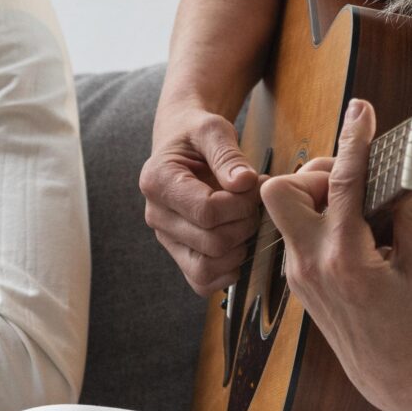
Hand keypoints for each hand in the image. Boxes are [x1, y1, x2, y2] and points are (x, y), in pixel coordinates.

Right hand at [140, 105, 262, 294]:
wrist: (183, 143)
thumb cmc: (196, 134)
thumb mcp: (212, 128)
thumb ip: (227, 154)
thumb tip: (245, 183)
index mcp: (157, 182)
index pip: (206, 211)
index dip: (241, 204)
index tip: (254, 186)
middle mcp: (156, 215)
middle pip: (211, 243)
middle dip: (245, 225)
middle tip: (255, 204)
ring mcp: (166, 238)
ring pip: (206, 268)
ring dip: (238, 249)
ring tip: (247, 221)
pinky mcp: (178, 253)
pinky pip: (201, 281)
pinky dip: (226, 272)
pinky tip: (239, 244)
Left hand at [257, 98, 411, 410]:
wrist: (387, 372)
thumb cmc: (408, 324)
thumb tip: (406, 181)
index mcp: (345, 257)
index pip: (343, 183)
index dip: (354, 140)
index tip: (360, 110)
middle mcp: (311, 261)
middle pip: (280, 190)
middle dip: (311, 173)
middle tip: (349, 184)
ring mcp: (297, 271)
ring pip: (284, 210)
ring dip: (315, 196)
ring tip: (355, 211)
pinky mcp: (295, 278)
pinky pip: (295, 231)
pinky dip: (319, 220)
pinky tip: (351, 233)